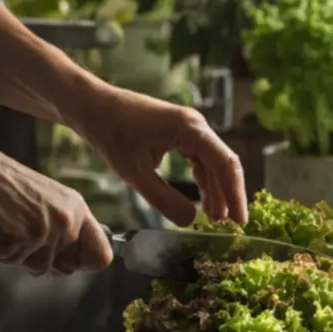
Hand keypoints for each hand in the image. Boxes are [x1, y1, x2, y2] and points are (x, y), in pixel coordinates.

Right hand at [0, 140, 110, 275]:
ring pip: (37, 268)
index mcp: (77, 208)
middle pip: (66, 268)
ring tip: (4, 225)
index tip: (72, 260)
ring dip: (18, 254)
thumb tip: (76, 257)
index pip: (101, 255)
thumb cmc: (0, 183)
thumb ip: (64, 225)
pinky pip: (8, 261)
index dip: (86, 262)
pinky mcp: (15, 241)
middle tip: (22, 234)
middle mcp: (66, 222)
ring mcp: (41, 233)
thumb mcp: (45, 198)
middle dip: (45, 259)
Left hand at [67, 85, 247, 227]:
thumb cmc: (111, 133)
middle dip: (228, 194)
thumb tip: (191, 221)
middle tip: (231, 225)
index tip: (240, 220)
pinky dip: (203, 180)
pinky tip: (202, 199)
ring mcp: (190, 128)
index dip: (235, 195)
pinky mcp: (181, 133)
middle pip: (224, 163)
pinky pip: (200, 158)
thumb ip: (163, 199)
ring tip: (216, 217)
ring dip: (215, 189)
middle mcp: (196, 125)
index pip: (225, 164)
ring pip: (213, 162)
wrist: (92, 106)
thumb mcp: (135, 173)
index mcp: (191, 129)